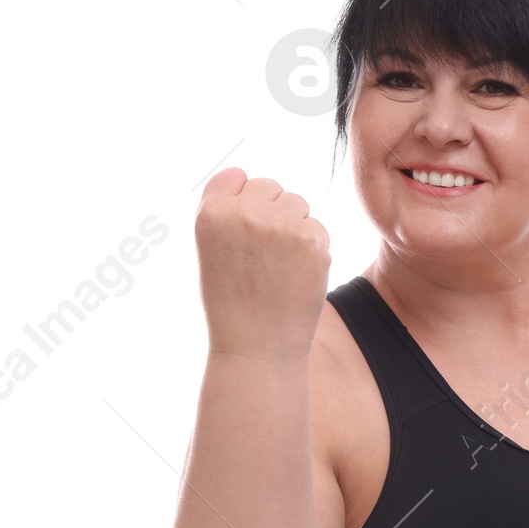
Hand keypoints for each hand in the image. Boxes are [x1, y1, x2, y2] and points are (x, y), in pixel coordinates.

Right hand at [195, 168, 330, 359]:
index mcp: (211, 213)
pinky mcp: (312, 240)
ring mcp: (280, 224)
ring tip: (281, 267)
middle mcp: (244, 212)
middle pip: (270, 186)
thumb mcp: (212, 252)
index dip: (243, 201)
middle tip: (266, 256)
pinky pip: (318, 228)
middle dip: (272, 212)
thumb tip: (258, 184)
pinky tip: (298, 277)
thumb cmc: (233, 305)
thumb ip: (230, 213)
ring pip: (297, 203)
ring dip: (295, 227)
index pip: (236, 177)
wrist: (257, 350)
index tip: (244, 232)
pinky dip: (314, 249)